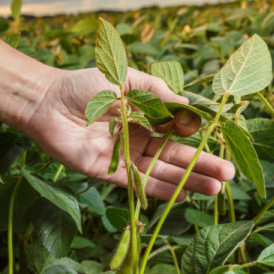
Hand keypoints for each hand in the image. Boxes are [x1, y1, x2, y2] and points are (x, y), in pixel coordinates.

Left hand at [24, 68, 234, 199]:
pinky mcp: (107, 172)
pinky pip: (137, 184)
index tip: (208, 136)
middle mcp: (136, 138)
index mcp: (143, 115)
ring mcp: (123, 157)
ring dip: (187, 181)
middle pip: (174, 155)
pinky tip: (182, 195)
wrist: (46, 101)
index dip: (193, 136)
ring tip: (214, 189)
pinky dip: (159, 190)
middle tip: (228, 176)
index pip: (176, 130)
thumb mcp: (126, 79)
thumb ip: (157, 92)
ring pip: (160, 172)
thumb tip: (187, 109)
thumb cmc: (83, 84)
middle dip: (201, 166)